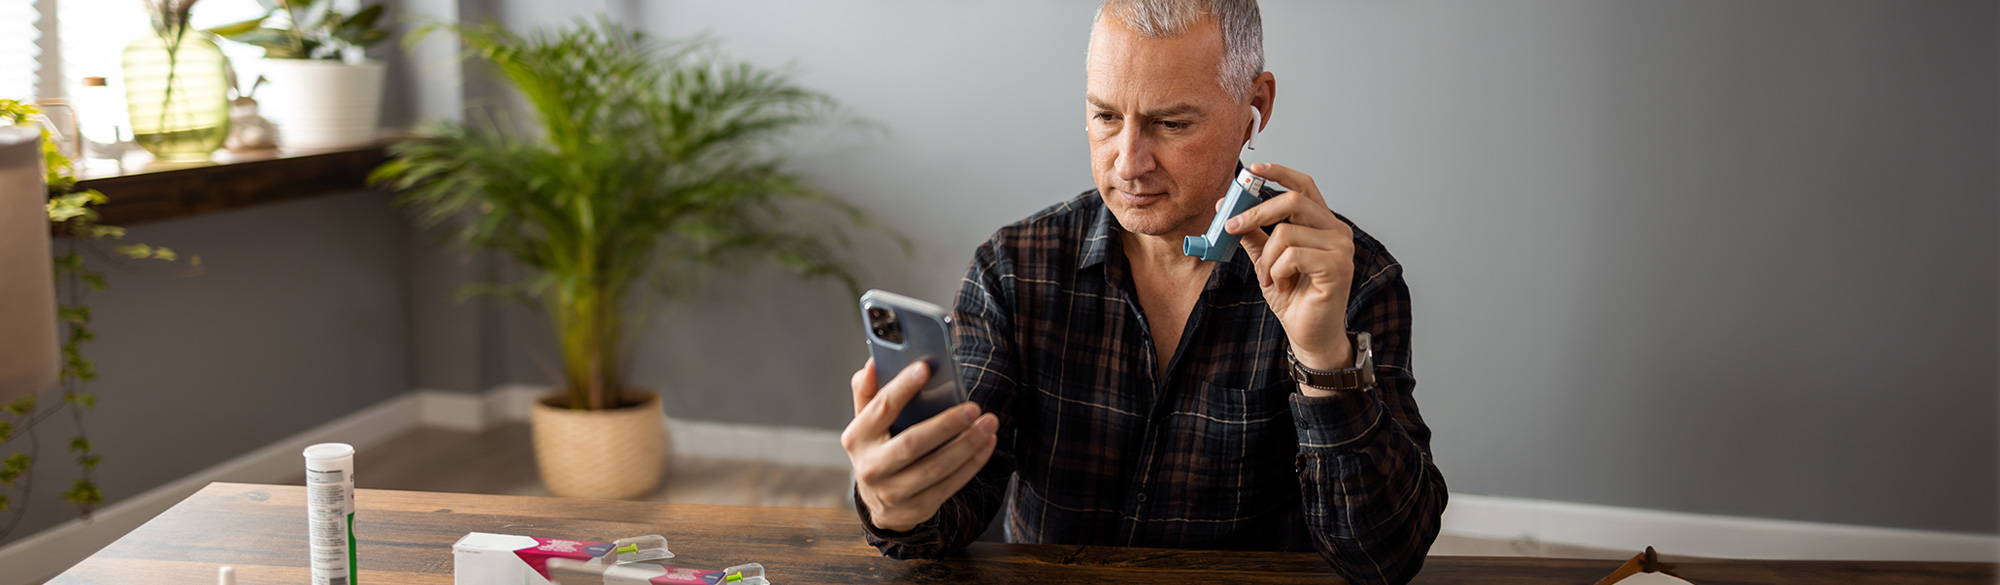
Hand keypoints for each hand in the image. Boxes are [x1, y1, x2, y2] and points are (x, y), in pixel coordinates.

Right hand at [841, 358, 999, 531]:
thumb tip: (872, 364)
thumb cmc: (878, 450)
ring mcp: (894, 492)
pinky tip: (987, 444)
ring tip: (989, 423)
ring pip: (936, 467)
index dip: (903, 387)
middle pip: (912, 444)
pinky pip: (950, 484)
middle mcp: (871, 467)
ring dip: (967, 444)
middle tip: (974, 407)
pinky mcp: (918, 507)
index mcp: (857, 438)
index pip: (881, 408)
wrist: (881, 504)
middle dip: (945, 425)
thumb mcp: (866, 423)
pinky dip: (972, 463)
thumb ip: (867, 392)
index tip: (926, 367)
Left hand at [1223, 162, 1356, 377]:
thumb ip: (1254, 235)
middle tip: (1230, 226)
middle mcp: (1337, 230)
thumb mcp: (1266, 260)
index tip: (1252, 170)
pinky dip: (1276, 272)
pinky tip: (1282, 286)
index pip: (1303, 186)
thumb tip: (1228, 210)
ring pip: (1286, 233)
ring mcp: (1341, 247)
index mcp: (1322, 223)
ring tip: (1269, 279)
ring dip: (1267, 260)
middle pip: (1293, 201)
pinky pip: (1292, 256)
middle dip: (1255, 212)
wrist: (1309, 334)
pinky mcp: (1338, 266)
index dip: (1279, 173)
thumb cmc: (1294, 298)